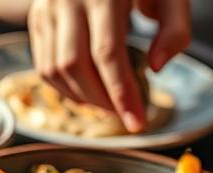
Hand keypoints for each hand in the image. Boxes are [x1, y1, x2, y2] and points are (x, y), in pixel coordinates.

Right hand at [28, 0, 190, 132]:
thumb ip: (174, 27)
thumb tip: (156, 68)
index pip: (108, 53)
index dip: (122, 93)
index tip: (137, 121)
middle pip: (76, 65)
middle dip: (101, 100)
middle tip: (124, 114)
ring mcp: (47, 8)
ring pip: (54, 69)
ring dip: (80, 98)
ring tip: (107, 105)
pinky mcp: (38, 17)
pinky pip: (43, 64)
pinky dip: (64, 88)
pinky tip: (87, 93)